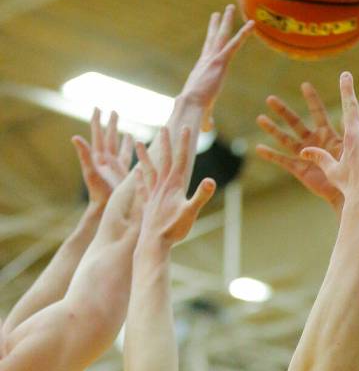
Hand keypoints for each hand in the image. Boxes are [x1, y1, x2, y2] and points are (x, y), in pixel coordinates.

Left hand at [72, 109, 132, 208]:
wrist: (107, 210)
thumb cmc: (98, 193)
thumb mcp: (91, 173)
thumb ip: (84, 155)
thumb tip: (75, 137)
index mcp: (99, 158)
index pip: (98, 135)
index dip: (97, 121)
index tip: (98, 107)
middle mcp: (107, 161)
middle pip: (109, 138)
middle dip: (111, 124)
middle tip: (113, 110)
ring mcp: (115, 168)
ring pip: (119, 147)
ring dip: (121, 137)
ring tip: (124, 128)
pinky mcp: (123, 175)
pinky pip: (128, 159)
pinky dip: (131, 151)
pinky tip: (135, 148)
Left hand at [135, 127, 215, 246]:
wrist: (153, 243)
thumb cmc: (173, 229)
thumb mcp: (191, 212)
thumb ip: (201, 195)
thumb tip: (211, 180)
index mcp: (173, 185)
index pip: (180, 159)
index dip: (183, 143)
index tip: (185, 127)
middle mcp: (162, 186)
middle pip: (164, 160)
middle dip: (165, 143)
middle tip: (163, 127)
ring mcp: (153, 194)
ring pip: (148, 169)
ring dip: (144, 156)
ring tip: (137, 142)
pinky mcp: (147, 203)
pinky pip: (142, 186)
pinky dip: (139, 177)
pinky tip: (136, 171)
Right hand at [180, 5, 254, 129]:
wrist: (190, 105)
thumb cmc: (193, 111)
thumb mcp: (203, 112)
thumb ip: (207, 118)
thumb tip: (206, 128)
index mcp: (202, 70)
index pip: (208, 52)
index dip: (210, 41)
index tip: (212, 32)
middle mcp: (206, 61)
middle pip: (212, 39)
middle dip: (216, 25)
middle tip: (220, 13)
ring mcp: (213, 59)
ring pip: (222, 36)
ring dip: (227, 21)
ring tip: (231, 7)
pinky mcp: (220, 62)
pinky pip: (234, 44)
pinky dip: (244, 34)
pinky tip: (252, 25)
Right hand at [256, 83, 343, 210]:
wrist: (347, 192)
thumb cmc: (353, 172)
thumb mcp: (351, 150)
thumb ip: (347, 135)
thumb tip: (351, 118)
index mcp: (327, 135)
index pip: (318, 113)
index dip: (312, 99)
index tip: (305, 85)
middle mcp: (313, 142)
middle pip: (295, 123)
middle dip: (283, 111)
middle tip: (270, 99)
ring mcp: (304, 155)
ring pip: (285, 139)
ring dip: (273, 129)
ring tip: (260, 118)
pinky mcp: (299, 169)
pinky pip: (283, 161)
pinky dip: (271, 155)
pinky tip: (259, 148)